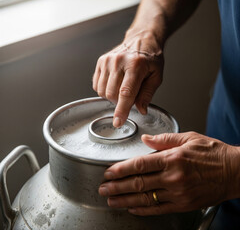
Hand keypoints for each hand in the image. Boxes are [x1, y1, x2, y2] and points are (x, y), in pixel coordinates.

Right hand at [92, 29, 163, 126]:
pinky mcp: (100, 61)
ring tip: (122, 87)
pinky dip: (104, 90)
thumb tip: (140, 110)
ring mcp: (107, 61)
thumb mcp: (156, 76)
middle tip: (129, 96)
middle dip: (120, 102)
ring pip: (102, 91)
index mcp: (136, 65)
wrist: (141, 39)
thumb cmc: (151, 58)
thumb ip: (147, 94)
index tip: (118, 122)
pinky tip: (114, 83)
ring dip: (112, 96)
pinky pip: (96, 85)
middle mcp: (118, 61)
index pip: (126, 93)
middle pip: (112, 94)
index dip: (122, 110)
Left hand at [98, 132, 239, 215]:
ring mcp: (178, 193)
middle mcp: (173, 177)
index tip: (108, 172)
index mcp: (173, 158)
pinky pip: (159, 209)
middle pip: (139, 183)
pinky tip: (132, 208)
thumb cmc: (212, 153)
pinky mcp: (184, 204)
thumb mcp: (188, 138)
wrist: (234, 171)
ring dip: (125, 200)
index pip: (140, 164)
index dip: (121, 169)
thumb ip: (164, 139)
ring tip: (111, 200)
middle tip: (104, 188)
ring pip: (145, 198)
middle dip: (118, 186)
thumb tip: (146, 139)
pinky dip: (143, 209)